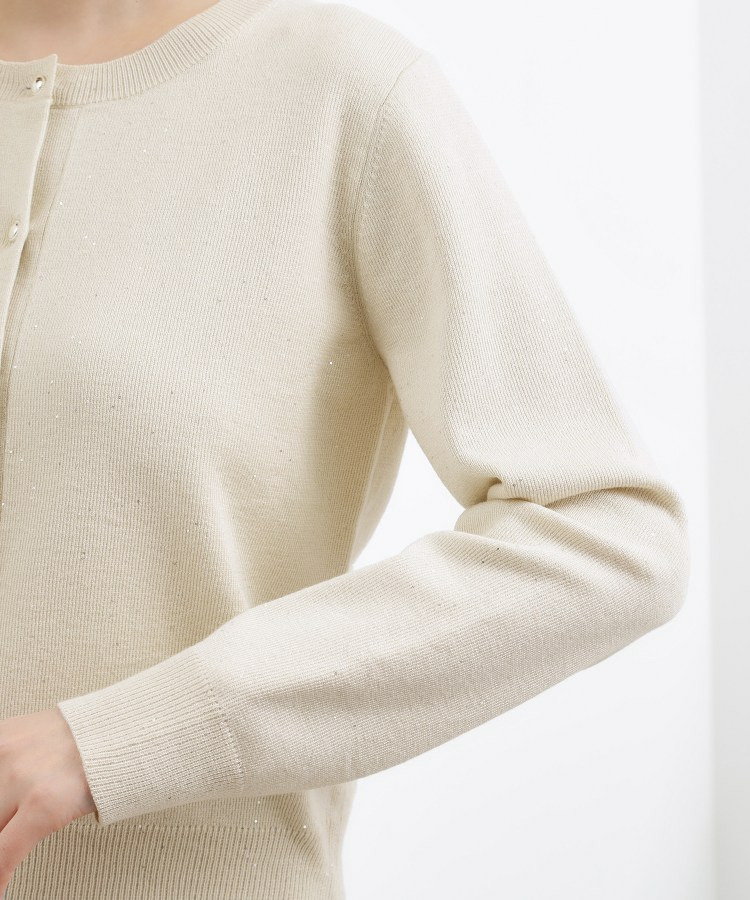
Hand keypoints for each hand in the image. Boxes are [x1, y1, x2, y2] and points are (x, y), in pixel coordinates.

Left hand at [0, 707, 95, 895]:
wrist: (132, 732)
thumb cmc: (92, 737)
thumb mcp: (36, 736)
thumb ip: (12, 760)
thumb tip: (6, 787)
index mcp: (0, 739)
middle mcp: (4, 756)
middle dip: (1, 820)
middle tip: (12, 825)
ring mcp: (21, 780)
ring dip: (3, 842)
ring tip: (12, 852)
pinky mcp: (43, 805)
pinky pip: (4, 854)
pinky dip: (1, 875)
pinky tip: (3, 886)